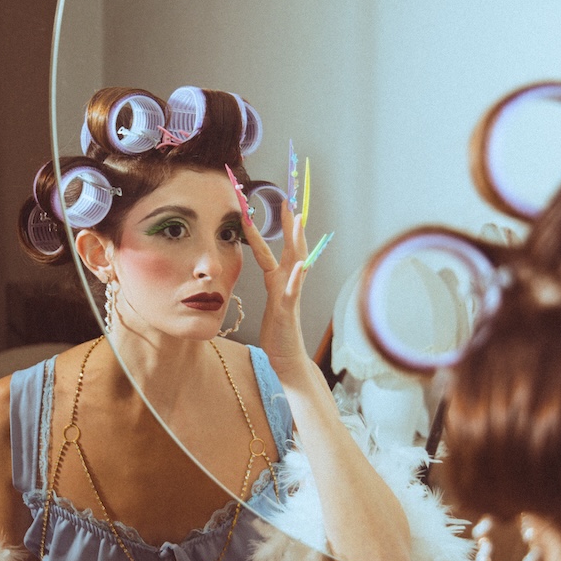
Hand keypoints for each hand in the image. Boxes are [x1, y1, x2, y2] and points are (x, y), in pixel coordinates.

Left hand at [243, 199, 312, 384]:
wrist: (287, 359)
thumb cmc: (278, 333)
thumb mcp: (272, 303)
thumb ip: (272, 285)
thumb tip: (269, 271)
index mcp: (278, 281)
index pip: (271, 250)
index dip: (264, 230)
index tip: (259, 210)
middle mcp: (287, 284)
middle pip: (290, 248)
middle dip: (289, 225)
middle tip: (287, 201)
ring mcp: (290, 296)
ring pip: (296, 264)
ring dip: (297, 242)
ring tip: (297, 221)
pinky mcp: (289, 311)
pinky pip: (293, 292)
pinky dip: (297, 278)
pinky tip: (301, 266)